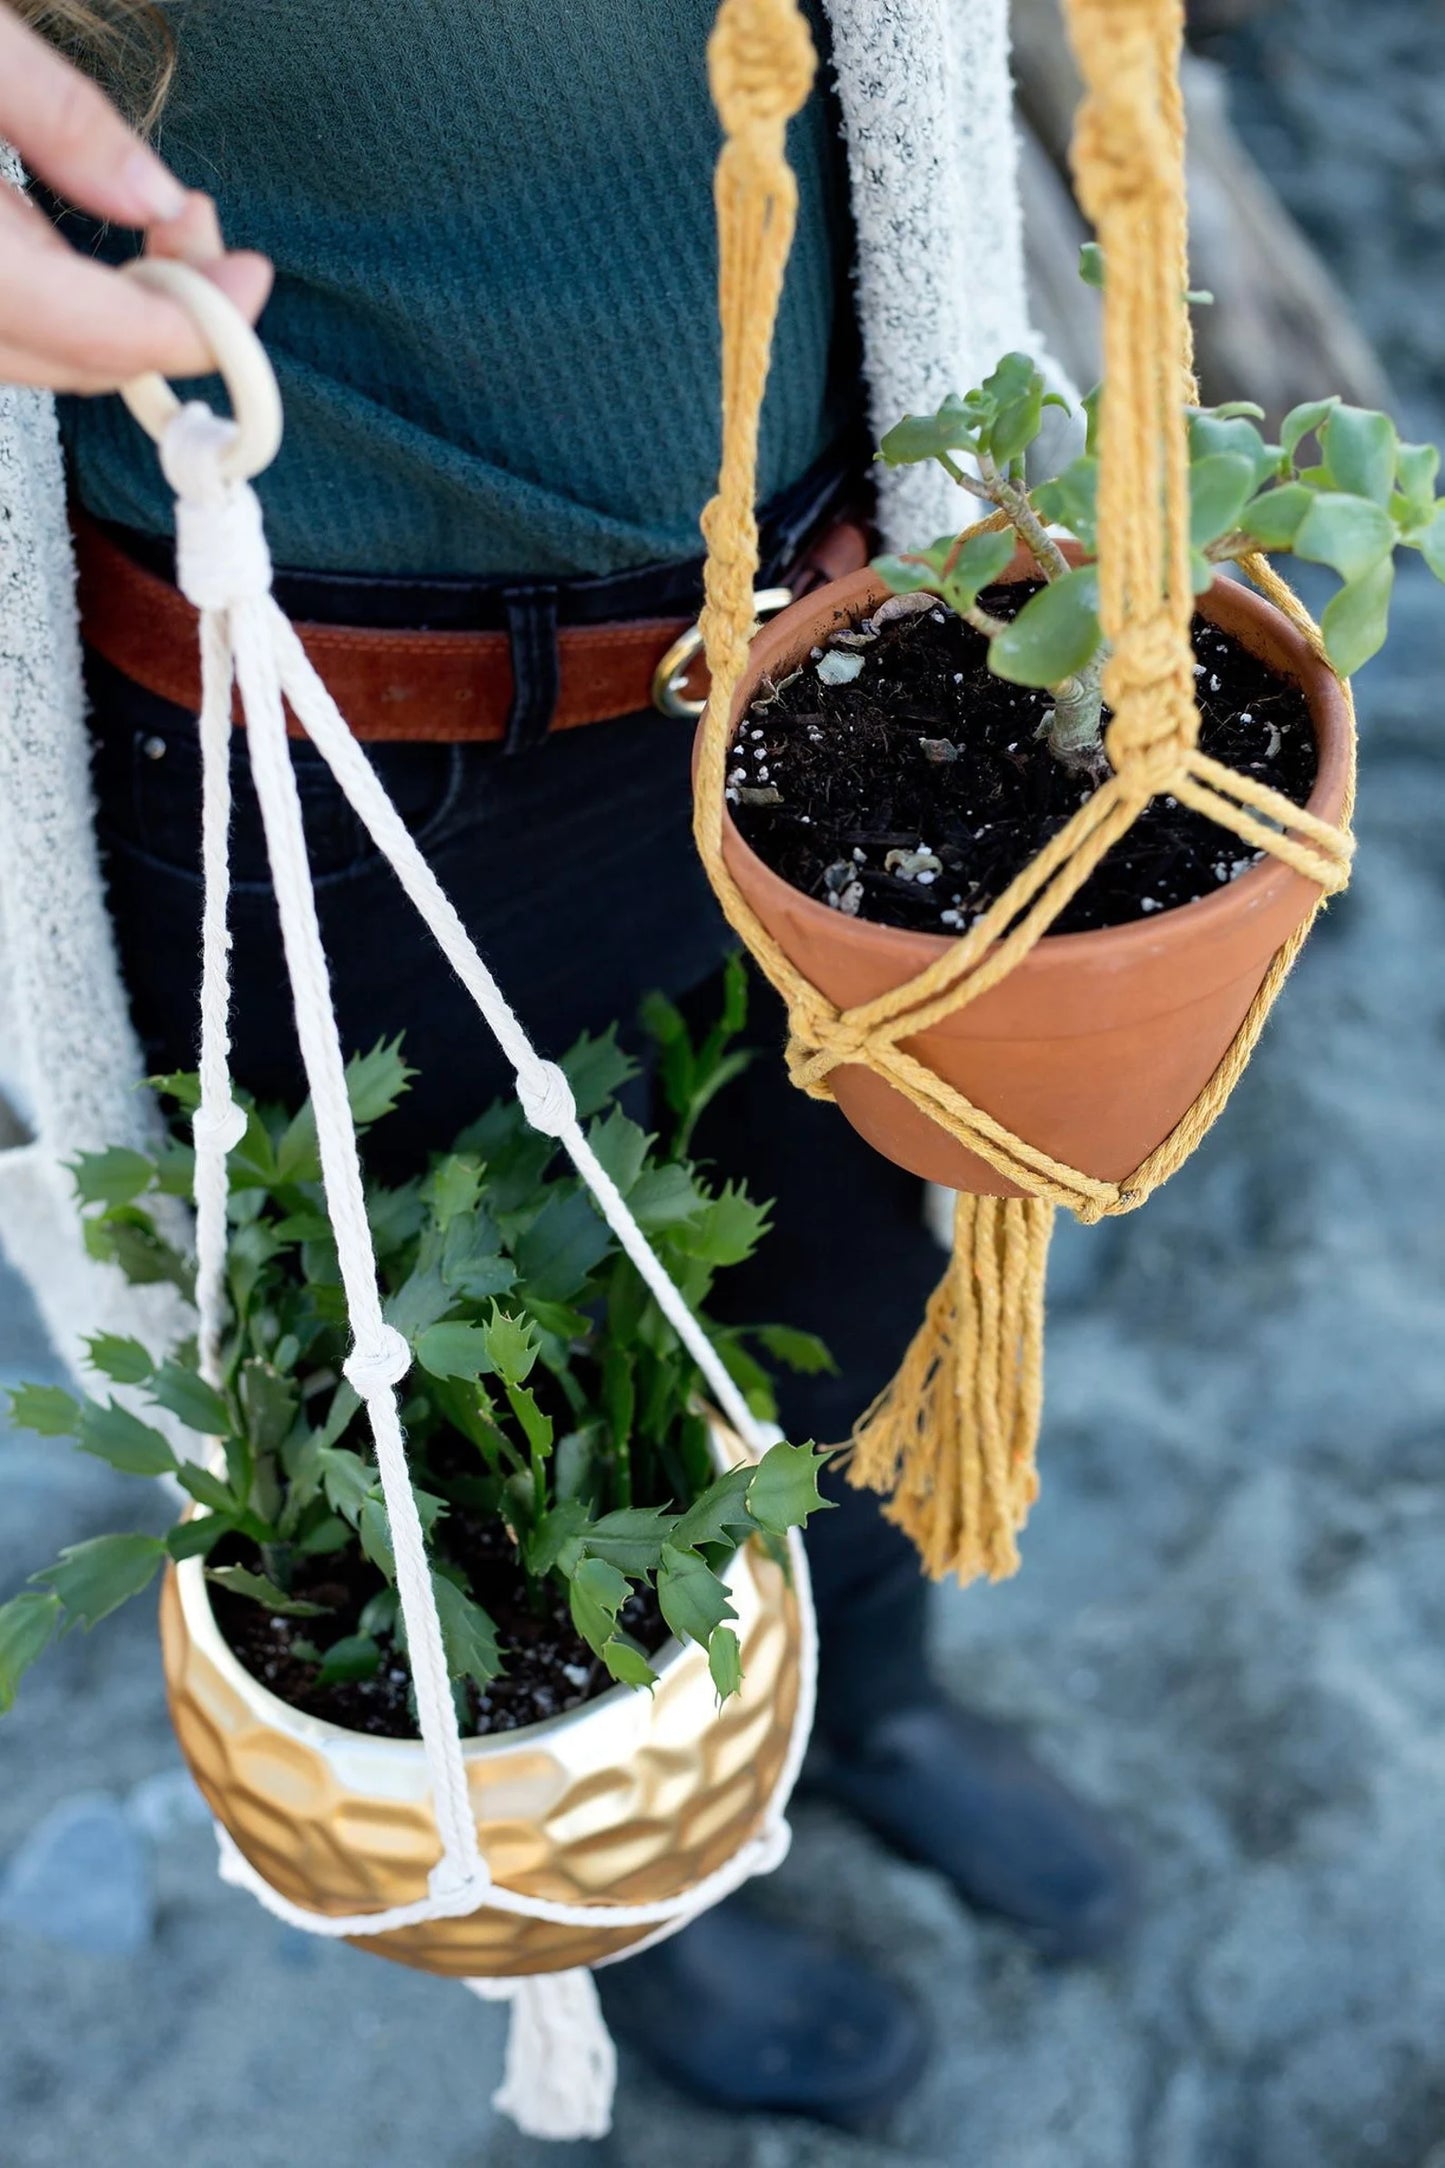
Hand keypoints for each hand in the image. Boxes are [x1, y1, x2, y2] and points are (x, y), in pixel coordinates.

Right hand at [0, 2, 271, 391]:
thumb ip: (61, 120)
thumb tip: (154, 198)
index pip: (103, 338)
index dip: (200, 326)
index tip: (254, 274)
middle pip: (81, 362)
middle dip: (166, 311)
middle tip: (196, 217)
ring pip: (47, 351)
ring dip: (119, 304)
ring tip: (156, 213)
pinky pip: (15, 322)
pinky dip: (69, 294)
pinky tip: (93, 232)